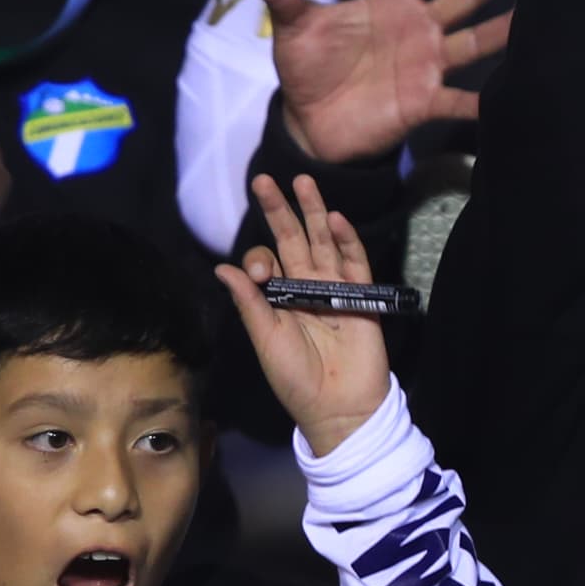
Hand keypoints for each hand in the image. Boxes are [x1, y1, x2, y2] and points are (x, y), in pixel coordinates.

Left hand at [217, 177, 397, 458]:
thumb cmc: (296, 378)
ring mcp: (335, 289)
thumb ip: (250, 302)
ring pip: (323, 242)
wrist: (338, 406)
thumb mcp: (266, 339)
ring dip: (314, 212)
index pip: (268, 261)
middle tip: (265, 179)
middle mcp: (306, 287)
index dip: (259, 256)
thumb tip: (223, 267)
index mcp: (279, 298)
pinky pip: (354, 262)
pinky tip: (335, 217)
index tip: (258, 270)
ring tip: (304, 181)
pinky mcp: (361, 296)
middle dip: (280, 210)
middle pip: (293, 240)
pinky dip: (347, 240)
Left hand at [249, 0, 527, 167]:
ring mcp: (427, 65)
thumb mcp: (295, 25)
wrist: (310, 124)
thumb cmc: (307, 69)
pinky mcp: (424, 102)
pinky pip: (460, 100)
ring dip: (507, 28)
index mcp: (390, 4)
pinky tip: (514, 96)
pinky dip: (484, 102)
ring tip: (543, 10)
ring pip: (475, 40)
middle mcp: (418, 29)